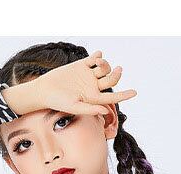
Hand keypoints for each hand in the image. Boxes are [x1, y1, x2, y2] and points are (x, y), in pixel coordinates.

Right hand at [2, 49, 136, 118]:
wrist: (45, 90)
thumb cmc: (58, 102)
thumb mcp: (74, 107)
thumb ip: (90, 109)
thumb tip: (106, 111)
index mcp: (94, 98)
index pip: (112, 97)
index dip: (124, 95)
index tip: (135, 92)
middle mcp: (92, 87)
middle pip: (111, 80)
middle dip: (116, 75)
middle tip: (119, 70)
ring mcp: (88, 76)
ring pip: (103, 68)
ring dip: (105, 64)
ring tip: (99, 62)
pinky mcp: (81, 66)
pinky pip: (93, 59)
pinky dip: (98, 56)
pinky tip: (98, 56)